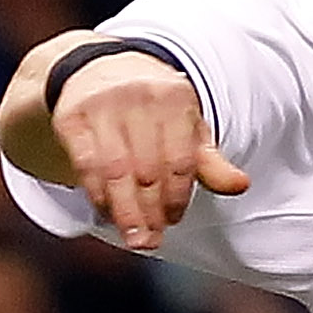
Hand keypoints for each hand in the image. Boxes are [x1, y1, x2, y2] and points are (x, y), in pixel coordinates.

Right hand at [51, 60, 248, 249]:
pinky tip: (105, 212)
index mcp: (175, 98)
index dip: (178, 197)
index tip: (173, 219)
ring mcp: (102, 104)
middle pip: (148, 170)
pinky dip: (97, 194)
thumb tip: (240, 185)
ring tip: (133, 238)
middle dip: (151, 212)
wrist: (99, 72)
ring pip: (116, 170)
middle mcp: (139, 96)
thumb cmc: (153, 112)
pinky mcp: (72, 116)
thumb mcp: (186, 128)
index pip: (181, 161)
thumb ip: (210, 162)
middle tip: (152, 240)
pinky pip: (86, 165)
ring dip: (125, 211)